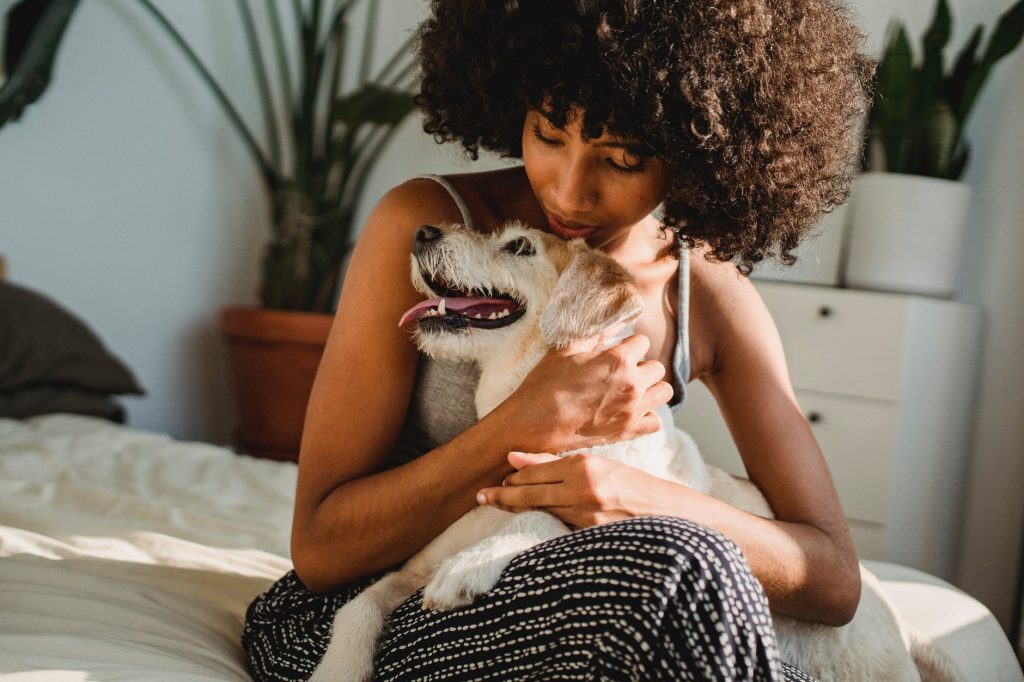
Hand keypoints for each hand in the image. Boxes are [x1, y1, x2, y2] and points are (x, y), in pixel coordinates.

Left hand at [475, 451, 654, 528]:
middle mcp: (581, 489)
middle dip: (502, 497)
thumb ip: (553, 462)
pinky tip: (528, 518)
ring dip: (517, 508)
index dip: (512, 478)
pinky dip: (540, 520)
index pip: (534, 471)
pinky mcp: (587, 535)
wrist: (662, 512)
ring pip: (539, 510)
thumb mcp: (595, 464)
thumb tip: (513, 458)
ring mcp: (584, 515)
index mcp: (583, 466)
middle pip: (529, 494)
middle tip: (481, 497)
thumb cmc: (629, 483)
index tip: (496, 482)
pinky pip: (555, 524)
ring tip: (498, 504)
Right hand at [499, 333, 673, 453]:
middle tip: (624, 374)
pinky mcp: (629, 431)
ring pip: (664, 392)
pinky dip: (647, 417)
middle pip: (657, 367)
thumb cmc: (545, 385)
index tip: (618, 353)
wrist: (534, 424)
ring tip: (633, 392)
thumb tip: (614, 324)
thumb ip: (595, 335)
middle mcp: (632, 383)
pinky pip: (656, 422)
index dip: (629, 346)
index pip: (643, 342)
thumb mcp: (565, 351)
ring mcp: (633, 409)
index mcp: (618, 359)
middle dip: (643, 367)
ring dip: (651, 389)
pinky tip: (631, 412)